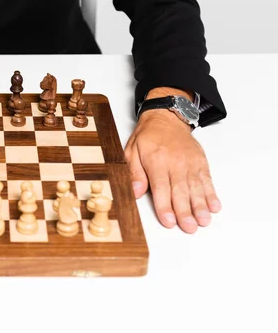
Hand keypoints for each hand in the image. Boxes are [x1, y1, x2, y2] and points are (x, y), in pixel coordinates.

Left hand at [125, 89, 220, 233]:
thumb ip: (134, 173)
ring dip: (201, 206)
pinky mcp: (201, 162)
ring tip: (203, 221)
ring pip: (196, 188)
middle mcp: (175, 163)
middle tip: (189, 228)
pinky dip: (212, 194)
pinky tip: (214, 207)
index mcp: (156, 161)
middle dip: (185, 212)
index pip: (161, 188)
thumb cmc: (148, 136)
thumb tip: (135, 192)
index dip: (165, 206)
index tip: (169, 221)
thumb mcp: (131, 151)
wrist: (167, 117)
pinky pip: (207, 180)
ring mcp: (190, 163)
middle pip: (180, 191)